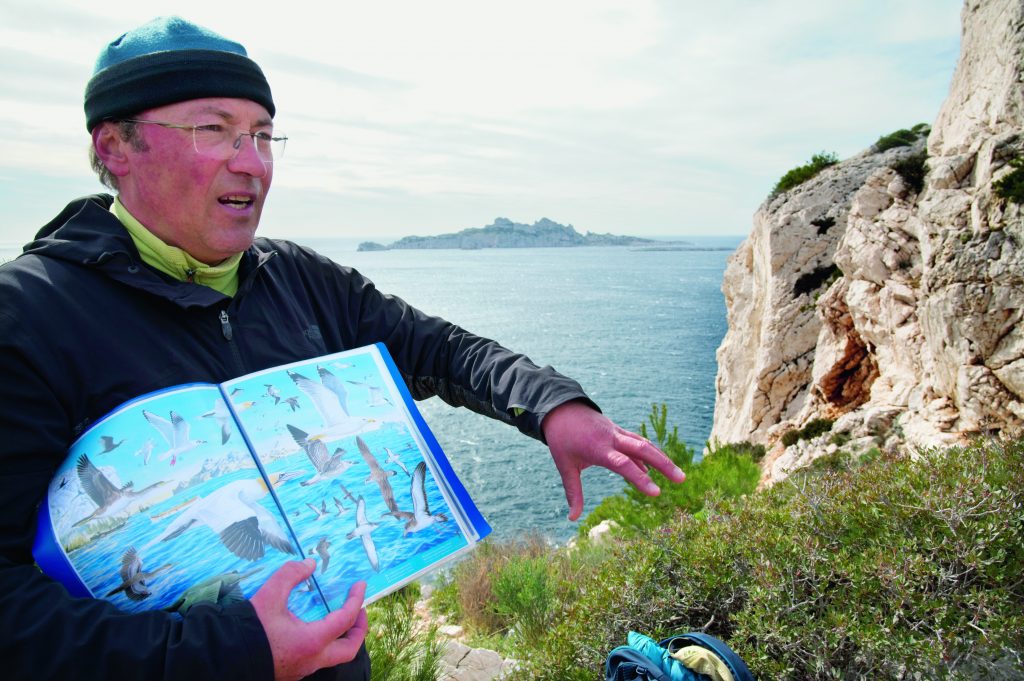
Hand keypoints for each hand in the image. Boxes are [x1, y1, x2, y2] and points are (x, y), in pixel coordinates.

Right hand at [250, 559, 367, 680]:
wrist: (225, 657)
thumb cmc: (249, 628)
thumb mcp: (269, 595)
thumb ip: (291, 575)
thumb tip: (309, 563)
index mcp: (312, 641)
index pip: (345, 620)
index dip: (356, 600)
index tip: (360, 586)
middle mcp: (313, 660)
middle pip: (350, 649)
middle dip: (359, 628)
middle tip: (359, 610)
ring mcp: (303, 669)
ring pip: (335, 657)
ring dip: (343, 638)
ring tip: (340, 619)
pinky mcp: (293, 672)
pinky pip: (319, 660)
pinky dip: (327, 644)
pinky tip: (317, 630)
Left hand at [542, 400, 684, 520]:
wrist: (561, 409)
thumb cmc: (561, 440)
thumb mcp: (565, 466)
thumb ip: (572, 492)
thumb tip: (572, 519)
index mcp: (598, 449)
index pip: (623, 465)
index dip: (640, 479)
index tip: (657, 493)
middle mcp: (612, 439)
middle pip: (643, 449)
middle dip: (664, 464)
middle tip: (682, 480)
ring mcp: (617, 432)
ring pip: (644, 444)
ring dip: (662, 459)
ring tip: (679, 475)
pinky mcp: (619, 431)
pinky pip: (637, 442)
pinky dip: (648, 453)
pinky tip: (652, 468)